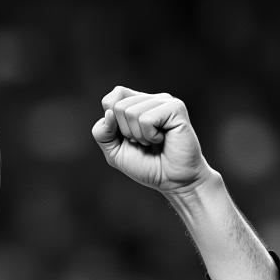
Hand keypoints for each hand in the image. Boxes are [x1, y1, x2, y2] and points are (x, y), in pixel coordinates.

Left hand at [91, 86, 214, 193]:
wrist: (172, 181)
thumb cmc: (146, 166)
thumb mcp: (115, 152)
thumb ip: (103, 133)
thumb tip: (109, 113)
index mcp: (136, 104)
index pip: (112, 98)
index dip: (112, 121)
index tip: (126, 137)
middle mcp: (151, 99)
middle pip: (118, 106)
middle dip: (125, 132)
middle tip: (143, 143)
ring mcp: (164, 101)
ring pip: (131, 112)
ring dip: (139, 136)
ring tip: (153, 142)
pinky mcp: (176, 108)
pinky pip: (146, 119)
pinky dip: (150, 136)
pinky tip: (162, 140)